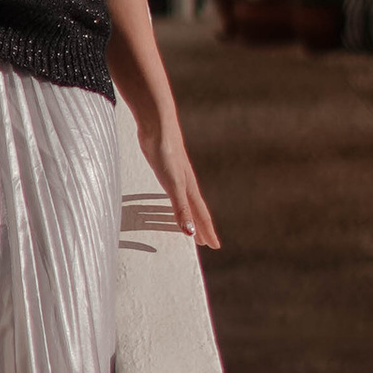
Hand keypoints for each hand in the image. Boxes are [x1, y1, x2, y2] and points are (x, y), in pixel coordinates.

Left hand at [138, 109, 218, 249]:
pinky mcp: (165, 167)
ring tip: (191, 225)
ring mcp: (176, 175)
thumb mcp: (173, 185)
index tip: (215, 246)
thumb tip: (191, 233)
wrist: (157, 125)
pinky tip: (174, 196)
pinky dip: (177, 201)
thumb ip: (181, 208)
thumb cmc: (165, 153)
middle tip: (207, 242)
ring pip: (187, 201)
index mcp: (189, 190)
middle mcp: (186, 184)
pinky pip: (175, 191)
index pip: (201, 216)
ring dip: (191, 215)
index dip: (207, 232)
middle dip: (202, 227)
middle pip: (196, 211)